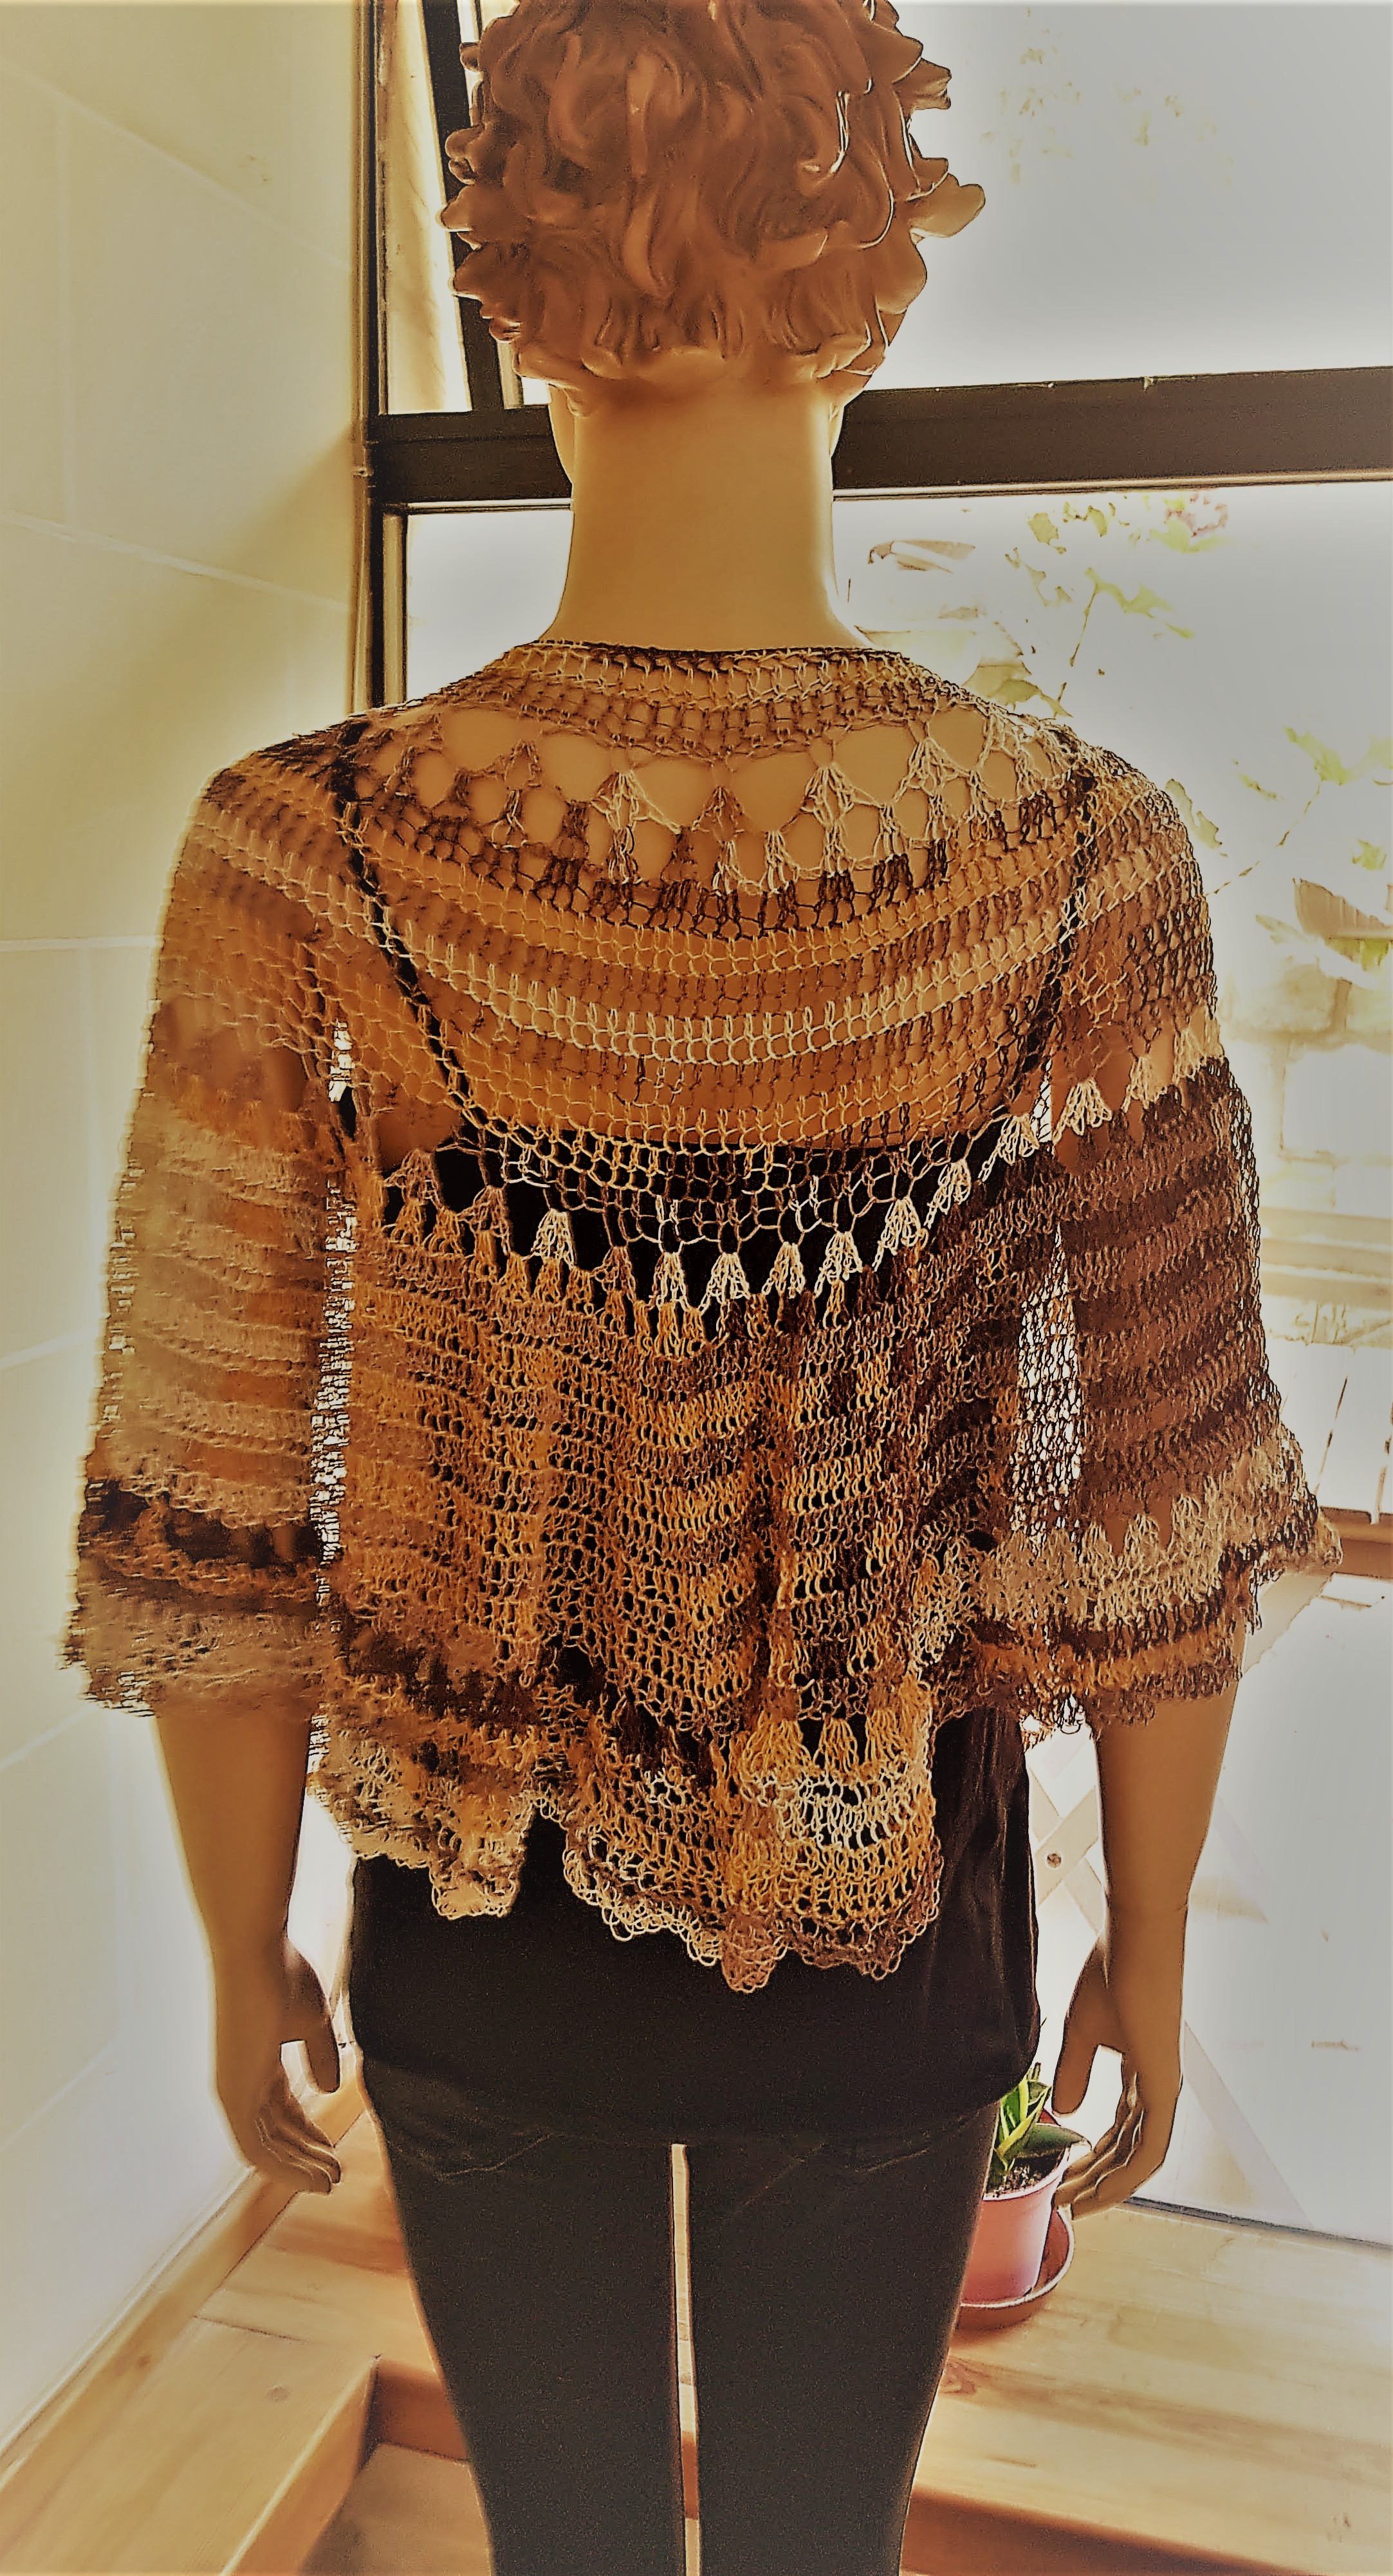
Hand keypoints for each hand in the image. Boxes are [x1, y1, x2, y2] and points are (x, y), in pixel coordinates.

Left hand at [212, 1938, 341, 2194]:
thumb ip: (319, 2056)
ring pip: (264, 2147)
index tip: (332, 2147)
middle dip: (305, 2155)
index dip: (307, 2131)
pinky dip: (284, 2168)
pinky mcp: (233, 2096)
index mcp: (258, 2060)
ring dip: (297, 2168)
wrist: (255, 1952)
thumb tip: (330, 2091)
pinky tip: (312, 2178)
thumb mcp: (312, 2020)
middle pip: (274, 2132)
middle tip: (335, 2174)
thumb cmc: (282, 1973)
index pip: (281, 2108)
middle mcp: (241, 2080)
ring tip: (329, 2182)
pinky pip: (256, 2149)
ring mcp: (234, 2090)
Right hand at [1051, 1904, 1186, 2216]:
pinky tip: (1104, 2191)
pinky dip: (1128, 2174)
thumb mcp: (1081, 2029)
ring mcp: (1163, 2088)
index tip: (1062, 2177)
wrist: (1137, 1939)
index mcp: (1139, 2071)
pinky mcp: (1165, 2085)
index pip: (1118, 2128)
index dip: (1091, 2157)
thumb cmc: (1111, 1972)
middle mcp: (1155, 2086)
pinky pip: (1151, 2146)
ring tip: (1075, 2206)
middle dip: (1095, 2179)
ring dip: (1108, 2186)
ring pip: (1139, 2157)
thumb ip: (1075, 2071)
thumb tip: (1068, 2112)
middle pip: (1126, 2148)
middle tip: (1062, 2202)